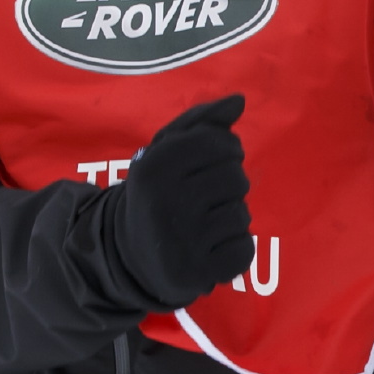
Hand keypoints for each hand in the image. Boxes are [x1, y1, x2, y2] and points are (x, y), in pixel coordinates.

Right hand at [102, 94, 253, 308]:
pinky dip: (235, 249)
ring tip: (204, 224)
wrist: (128, 255)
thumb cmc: (158, 194)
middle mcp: (165, 201)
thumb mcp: (165, 152)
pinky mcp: (197, 273)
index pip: (222, 143)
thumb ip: (202, 121)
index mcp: (154, 166)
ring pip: (242, 214)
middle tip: (204, 198)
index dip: (225, 151)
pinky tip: (210, 248)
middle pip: (236, 177)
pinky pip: (245, 249)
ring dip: (231, 218)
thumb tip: (239, 100)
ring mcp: (182, 241)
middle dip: (228, 186)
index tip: (208, 164)